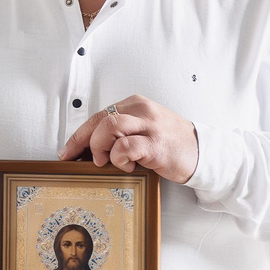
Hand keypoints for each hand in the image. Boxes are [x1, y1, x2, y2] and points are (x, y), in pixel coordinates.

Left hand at [60, 94, 199, 183]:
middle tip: (89, 160)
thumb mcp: (143, 128)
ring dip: (101, 148)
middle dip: (85, 142)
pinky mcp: (156, 145)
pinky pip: (126, 147)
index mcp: (135, 104)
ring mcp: (149, 126)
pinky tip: (128, 165)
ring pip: (110, 127)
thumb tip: (89, 147)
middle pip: (100, 120)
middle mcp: (141, 111)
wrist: (201, 151)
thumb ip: (121, 131)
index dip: (78, 135)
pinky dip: (120, 158)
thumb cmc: (170, 143)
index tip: (67, 152)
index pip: (98, 115)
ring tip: (108, 161)